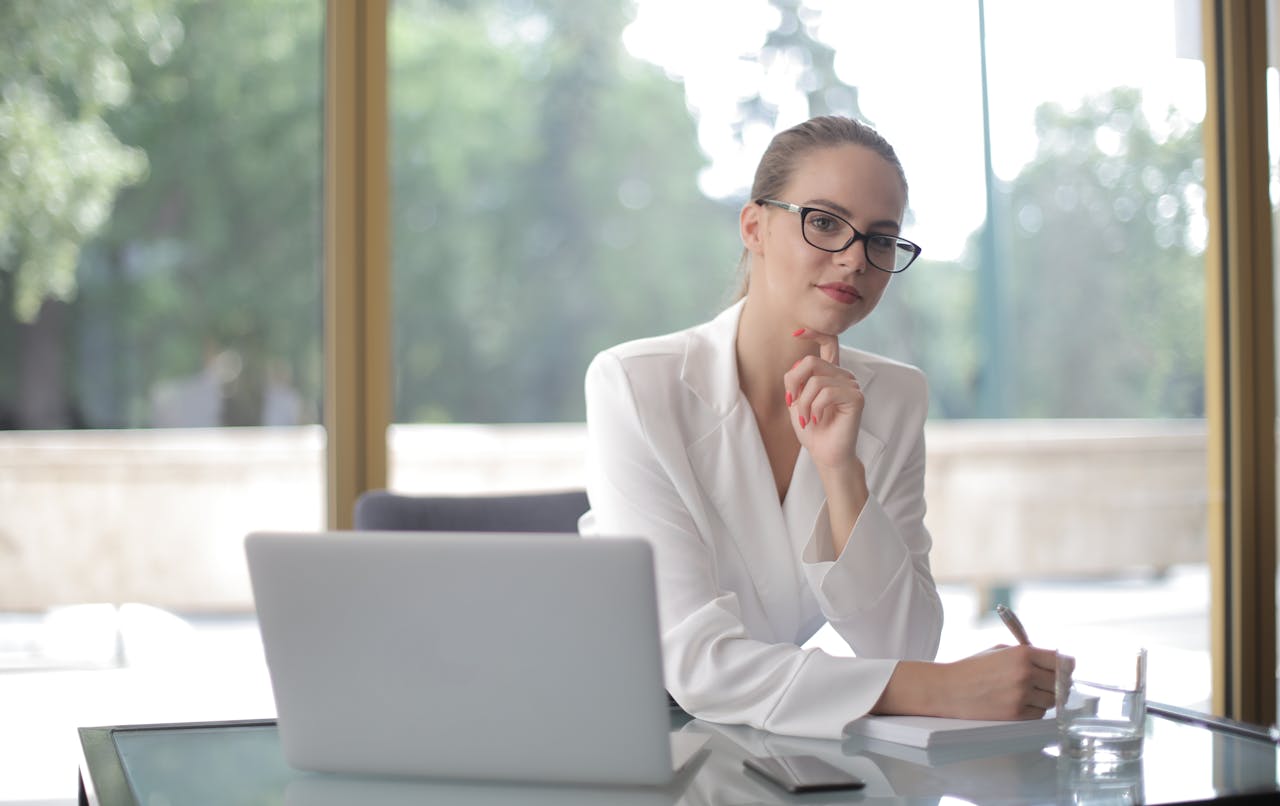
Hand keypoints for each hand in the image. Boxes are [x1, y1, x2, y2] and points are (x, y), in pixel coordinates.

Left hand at [783, 328, 863, 472]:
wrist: (825, 454)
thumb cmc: (812, 429)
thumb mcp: (796, 400)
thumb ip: (796, 380)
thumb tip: (798, 365)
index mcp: (830, 374)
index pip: (829, 342)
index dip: (814, 333)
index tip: (796, 333)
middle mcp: (843, 375)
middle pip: (811, 362)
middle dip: (794, 383)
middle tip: (792, 403)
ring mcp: (852, 385)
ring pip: (816, 381)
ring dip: (804, 403)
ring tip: (807, 418)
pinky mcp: (856, 397)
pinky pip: (827, 393)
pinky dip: (816, 408)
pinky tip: (818, 419)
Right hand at [938, 645, 1058, 719]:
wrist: (950, 688)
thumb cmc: (973, 668)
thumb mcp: (1001, 650)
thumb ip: (1028, 654)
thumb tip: (1056, 661)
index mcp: (1023, 654)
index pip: (1062, 661)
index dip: (1065, 666)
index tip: (1065, 669)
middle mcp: (1025, 674)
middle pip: (1061, 682)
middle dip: (1057, 682)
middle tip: (1048, 682)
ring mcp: (1021, 695)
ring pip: (1052, 700)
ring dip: (1045, 697)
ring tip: (1028, 692)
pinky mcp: (1016, 713)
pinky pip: (1039, 714)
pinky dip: (1034, 709)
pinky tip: (1020, 702)